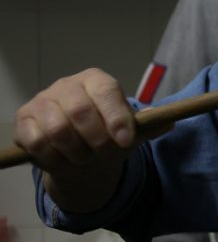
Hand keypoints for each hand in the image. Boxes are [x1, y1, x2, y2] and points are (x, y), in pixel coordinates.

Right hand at [14, 68, 154, 211]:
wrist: (76, 149)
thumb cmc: (105, 134)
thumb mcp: (129, 131)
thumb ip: (147, 127)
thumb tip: (170, 122)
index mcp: (97, 80)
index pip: (107, 92)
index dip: (117, 117)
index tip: (126, 141)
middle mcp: (67, 85)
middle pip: (81, 111)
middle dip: (98, 141)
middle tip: (105, 155)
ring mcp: (42, 101)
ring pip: (58, 129)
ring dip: (76, 153)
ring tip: (84, 159)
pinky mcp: (24, 120)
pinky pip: (37, 143)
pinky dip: (53, 159)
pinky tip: (63, 161)